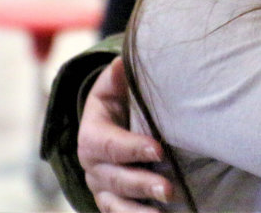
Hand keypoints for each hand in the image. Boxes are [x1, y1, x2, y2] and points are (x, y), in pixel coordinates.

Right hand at [79, 58, 173, 212]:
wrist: (110, 122)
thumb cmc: (118, 100)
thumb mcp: (114, 85)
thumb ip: (117, 76)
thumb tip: (121, 62)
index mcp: (92, 135)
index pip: (109, 144)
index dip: (132, 148)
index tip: (158, 149)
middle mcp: (92, 165)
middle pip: (115, 178)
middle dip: (142, 184)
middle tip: (169, 189)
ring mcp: (101, 186)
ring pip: (116, 202)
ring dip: (140, 210)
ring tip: (165, 211)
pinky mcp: (110, 201)